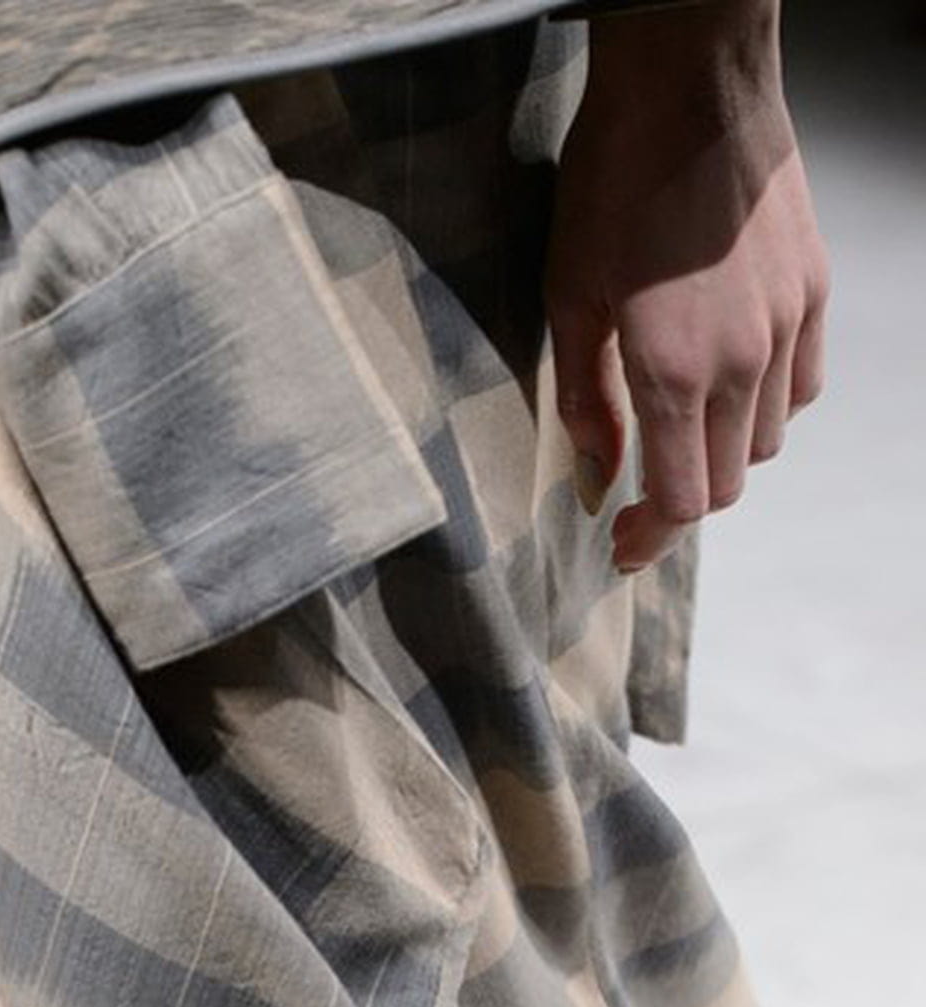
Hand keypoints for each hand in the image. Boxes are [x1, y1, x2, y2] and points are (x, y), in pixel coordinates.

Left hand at [543, 0, 830, 571]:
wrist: (691, 83)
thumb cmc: (614, 182)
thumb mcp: (569, 296)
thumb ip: (585, 402)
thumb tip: (594, 480)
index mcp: (674, 371)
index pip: (682, 501)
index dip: (651, 538)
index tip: (623, 547)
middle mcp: (744, 360)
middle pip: (726, 483)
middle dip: (679, 501)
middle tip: (637, 499)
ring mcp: (788, 326)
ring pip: (765, 441)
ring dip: (720, 453)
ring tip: (678, 430)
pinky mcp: (814, 292)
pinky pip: (801, 387)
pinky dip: (764, 407)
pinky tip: (727, 385)